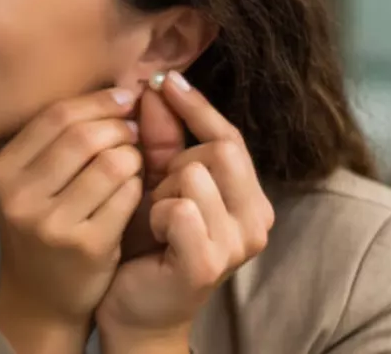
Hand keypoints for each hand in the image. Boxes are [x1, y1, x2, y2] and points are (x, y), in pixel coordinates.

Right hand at [0, 87, 145, 352]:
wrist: (40, 299)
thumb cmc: (43, 230)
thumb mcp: (30, 184)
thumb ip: (57, 141)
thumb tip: (115, 88)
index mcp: (2, 171)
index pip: (56, 116)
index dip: (98, 101)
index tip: (125, 98)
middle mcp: (19, 196)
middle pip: (83, 135)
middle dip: (119, 126)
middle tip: (133, 132)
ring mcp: (51, 223)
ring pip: (110, 162)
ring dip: (133, 156)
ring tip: (134, 163)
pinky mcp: (85, 244)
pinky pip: (126, 194)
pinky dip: (138, 185)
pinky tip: (135, 191)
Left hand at [96, 71, 273, 351]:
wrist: (134, 310)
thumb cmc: (146, 245)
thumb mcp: (155, 185)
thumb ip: (161, 141)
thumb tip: (156, 86)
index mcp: (249, 198)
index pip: (230, 137)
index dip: (196, 106)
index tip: (163, 79)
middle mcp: (256, 220)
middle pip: (217, 150)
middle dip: (174, 162)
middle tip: (154, 191)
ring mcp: (237, 244)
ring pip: (195, 176)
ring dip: (161, 192)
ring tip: (152, 218)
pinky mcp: (208, 264)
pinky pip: (180, 209)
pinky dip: (157, 214)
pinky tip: (151, 234)